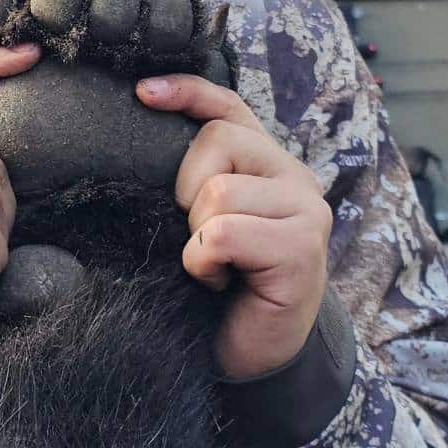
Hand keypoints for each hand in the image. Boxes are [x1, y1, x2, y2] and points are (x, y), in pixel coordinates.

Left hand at [136, 74, 332, 380]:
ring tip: (213, 264)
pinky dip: (204, 262)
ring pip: (217, 190)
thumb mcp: (197, 221)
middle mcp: (294, 176)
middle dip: (186, 190)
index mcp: (266, 163)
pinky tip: (219, 281)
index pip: (228, 106)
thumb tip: (141, 123)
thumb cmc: (218, 287)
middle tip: (198, 237)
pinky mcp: (303, 248)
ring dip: (196, 236)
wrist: (249, 357)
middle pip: (218, 140)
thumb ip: (191, 178)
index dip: (186, 90)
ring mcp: (306, 210)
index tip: (142, 93)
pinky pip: (222, 233)